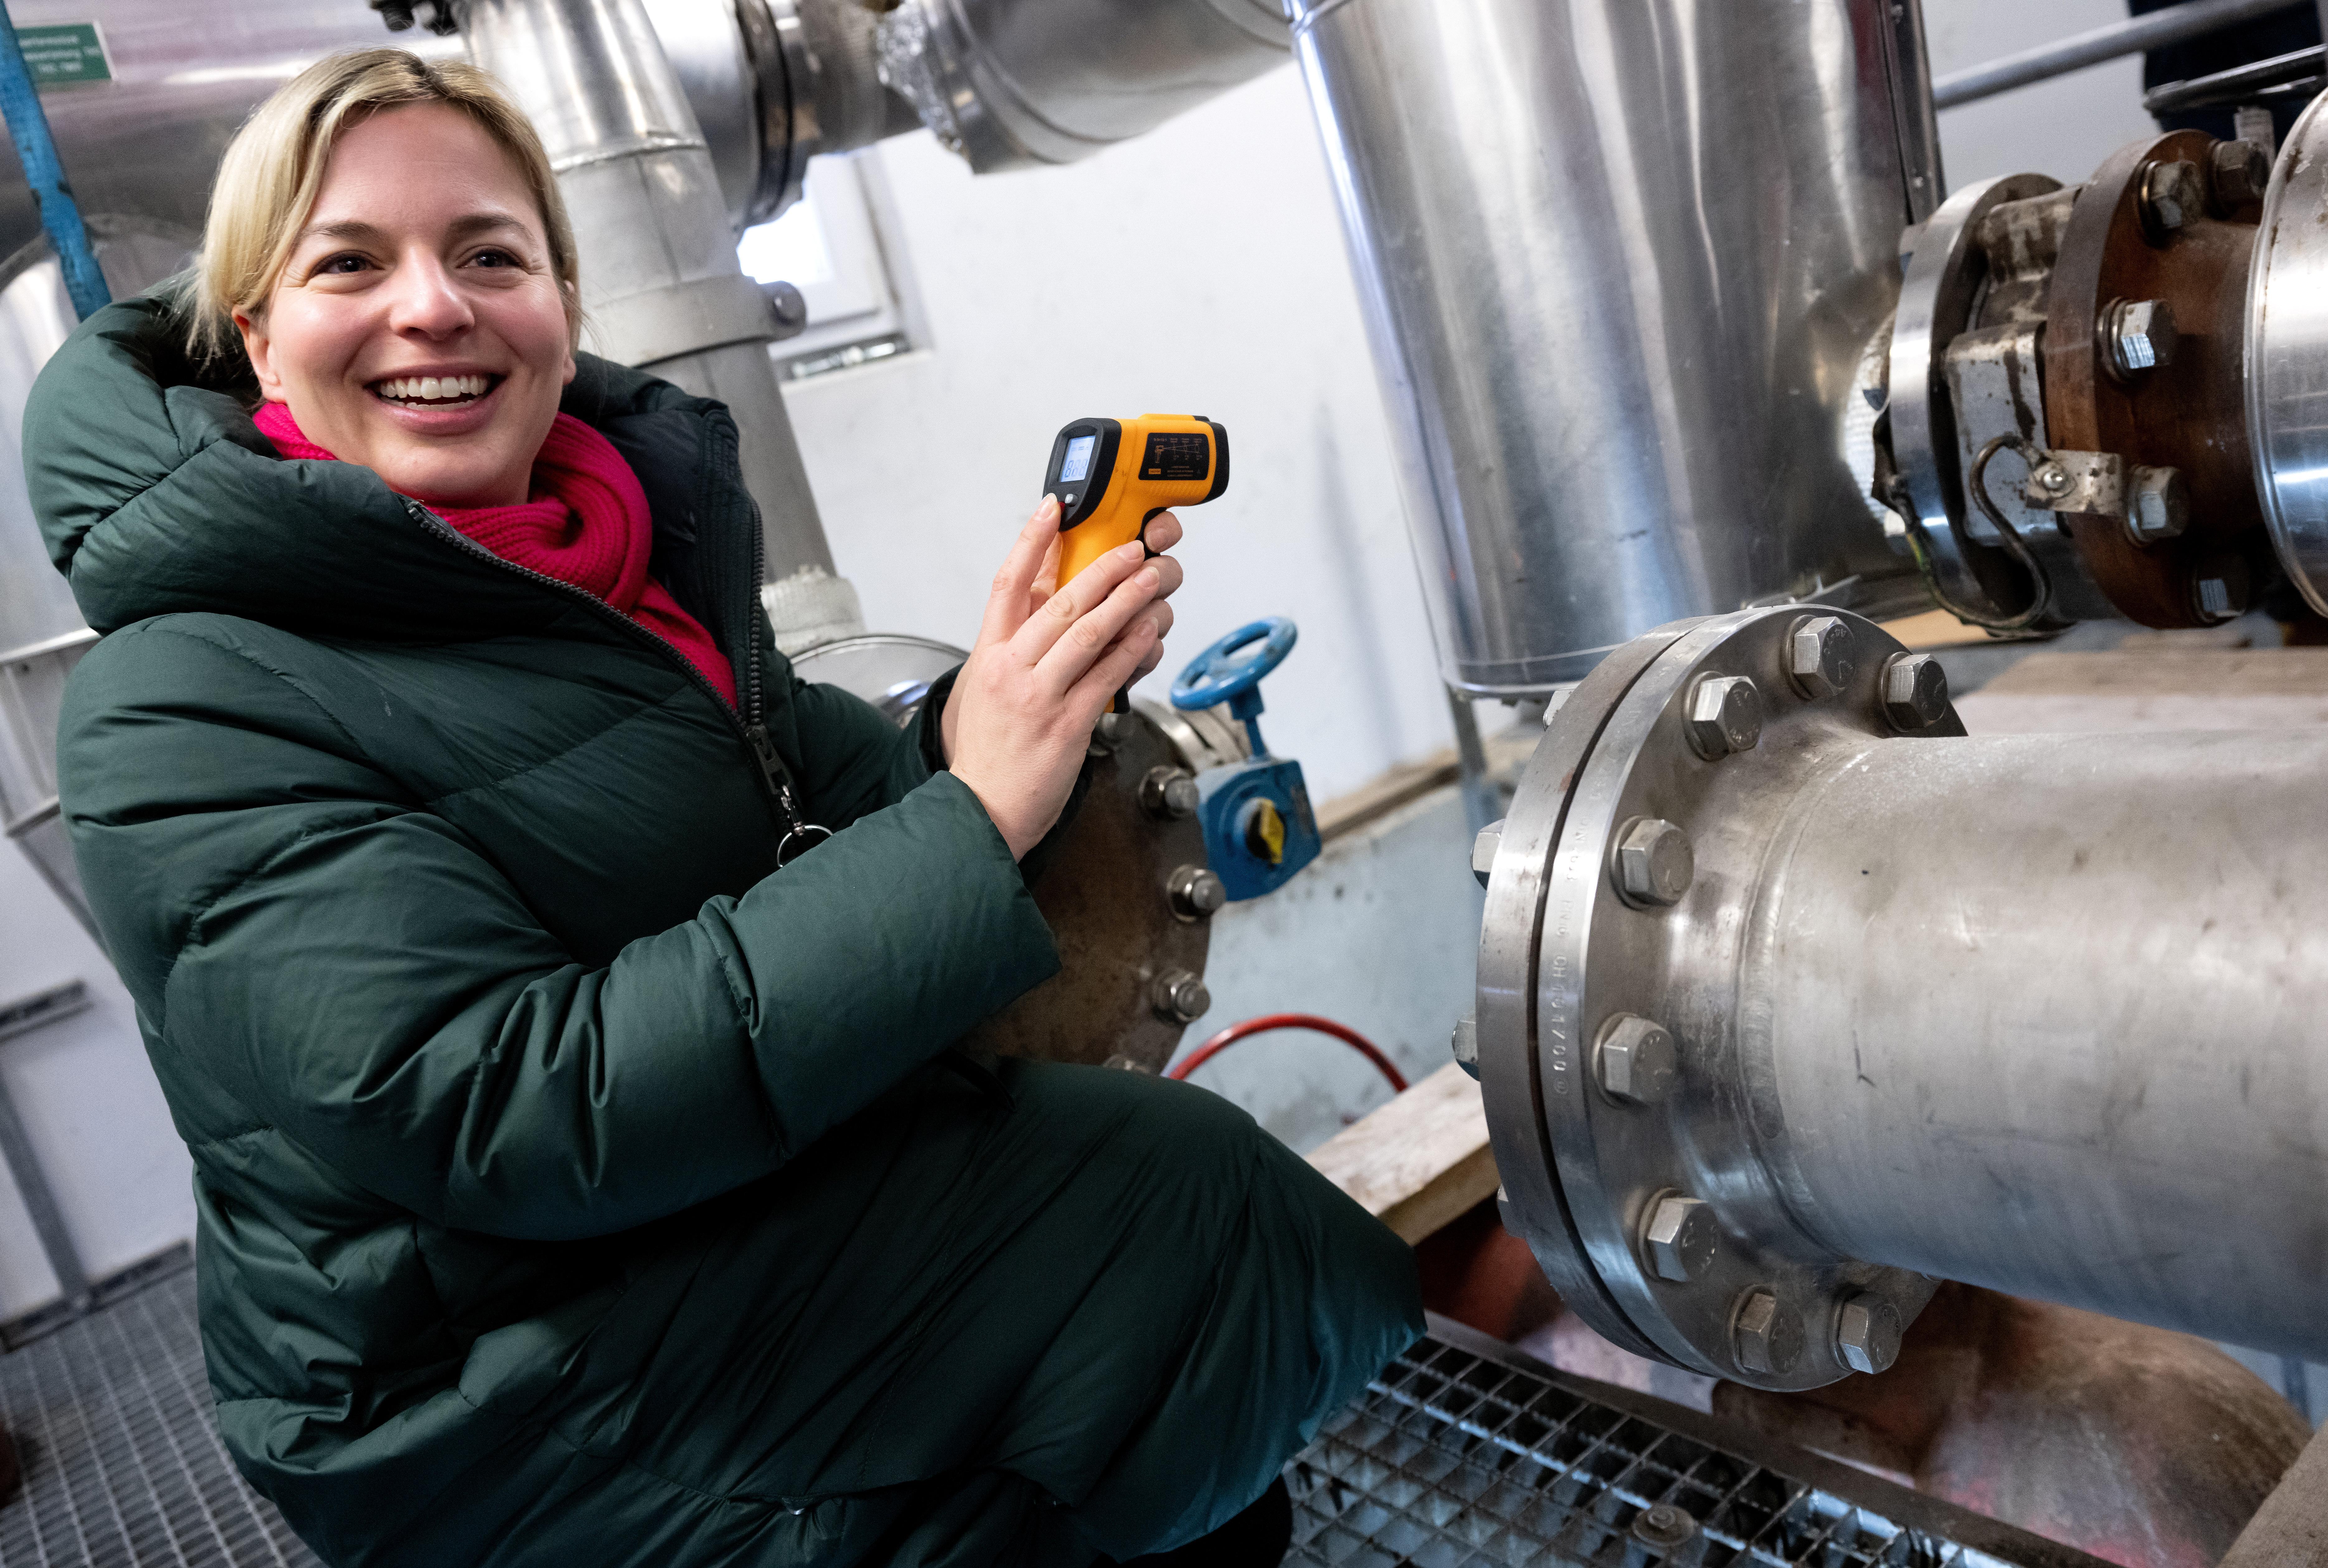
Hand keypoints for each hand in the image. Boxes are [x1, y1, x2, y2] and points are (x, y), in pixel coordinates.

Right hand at [942, 498, 1182, 857]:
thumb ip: (1017, 650)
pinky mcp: (1067, 724)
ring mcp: (1039, 696)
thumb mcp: (988, 690)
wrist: (981, 810)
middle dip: (1102, 568)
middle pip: (1060, 602)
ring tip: (1153, 579)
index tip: (1052, 508)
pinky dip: (1131, 650)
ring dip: (1126, 601)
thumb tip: (1049, 610)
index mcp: (990, 655)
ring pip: (1088, 633)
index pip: (1008, 584)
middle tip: (1133, 547)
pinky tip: (1150, 631)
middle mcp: (1012, 669)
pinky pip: (1106, 676)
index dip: (1031, 542)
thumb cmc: (990, 753)